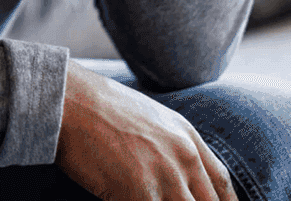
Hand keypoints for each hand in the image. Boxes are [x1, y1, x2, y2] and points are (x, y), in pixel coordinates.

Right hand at [56, 61, 236, 200]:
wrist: (69, 100)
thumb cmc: (99, 107)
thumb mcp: (150, 118)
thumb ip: (171, 145)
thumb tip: (176, 173)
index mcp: (188, 138)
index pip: (221, 185)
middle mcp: (184, 157)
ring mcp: (164, 176)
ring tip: (146, 200)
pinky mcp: (139, 192)